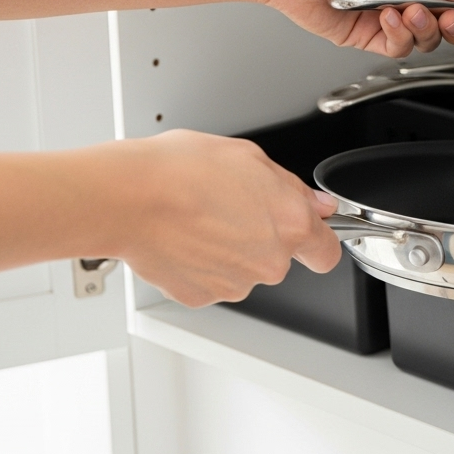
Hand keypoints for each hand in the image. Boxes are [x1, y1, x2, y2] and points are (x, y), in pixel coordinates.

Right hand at [105, 130, 342, 306]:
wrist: (127, 197)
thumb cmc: (180, 170)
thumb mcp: (248, 157)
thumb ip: (292, 187)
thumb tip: (317, 204)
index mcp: (290, 224)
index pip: (326, 252)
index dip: (318, 241)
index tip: (309, 235)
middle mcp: (269, 261)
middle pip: (279, 258)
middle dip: (261, 236)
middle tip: (229, 207)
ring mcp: (235, 283)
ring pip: (244, 270)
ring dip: (229, 250)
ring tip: (198, 218)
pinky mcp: (202, 296)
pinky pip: (211, 281)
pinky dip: (201, 264)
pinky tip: (184, 238)